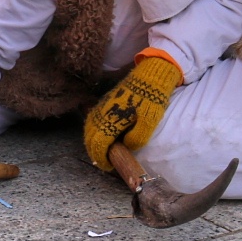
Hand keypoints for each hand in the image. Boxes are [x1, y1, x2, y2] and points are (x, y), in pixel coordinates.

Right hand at [83, 50, 182, 170]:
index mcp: (112, 120)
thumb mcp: (150, 120)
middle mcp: (102, 113)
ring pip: (89, 128)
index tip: (107, 166)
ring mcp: (102, 106)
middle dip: (94, 152)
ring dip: (92, 141)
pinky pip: (92, 119)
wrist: (151, 74)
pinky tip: (102, 134)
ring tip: (102, 151)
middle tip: (104, 162)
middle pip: (90, 138)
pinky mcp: (105, 101)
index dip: (101, 158)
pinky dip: (94, 130)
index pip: (98, 144)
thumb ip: (138, 137)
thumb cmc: (152, 98)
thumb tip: (128, 147)